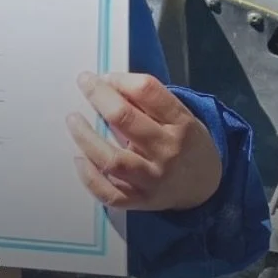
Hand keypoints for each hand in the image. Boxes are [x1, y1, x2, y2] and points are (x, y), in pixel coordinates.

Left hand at [68, 71, 221, 211]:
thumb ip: (148, 102)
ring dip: (86, 138)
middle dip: (99, 96)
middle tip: (84, 82)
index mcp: (181, 123)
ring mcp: (153, 179)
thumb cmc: (184, 142)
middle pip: (125, 119)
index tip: (105, 76)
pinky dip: (89, 177)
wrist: (204, 186)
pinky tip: (79, 158)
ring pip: (113, 160)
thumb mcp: (179, 116)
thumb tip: (106, 84)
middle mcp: (167, 151)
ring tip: (73, 120)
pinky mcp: (141, 201)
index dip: (121, 79)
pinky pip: (109, 194)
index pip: (147, 91)